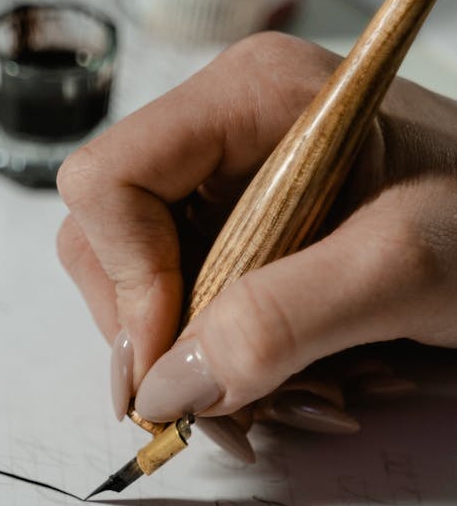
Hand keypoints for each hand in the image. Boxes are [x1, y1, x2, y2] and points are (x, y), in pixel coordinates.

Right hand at [56, 33, 456, 456]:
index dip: (127, 282)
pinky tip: (286, 385)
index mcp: (245, 97)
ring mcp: (228, 190)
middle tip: (217, 408)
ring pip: (140, 292)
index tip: (180, 366)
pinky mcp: (243, 240)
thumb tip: (166, 389)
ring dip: (194, 367)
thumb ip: (279, 321)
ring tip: (275, 403)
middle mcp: (220, 135)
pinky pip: (186, 314)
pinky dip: (224, 369)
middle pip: (106, 243)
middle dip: (153, 337)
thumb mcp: (400, 268)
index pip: (108, 183)